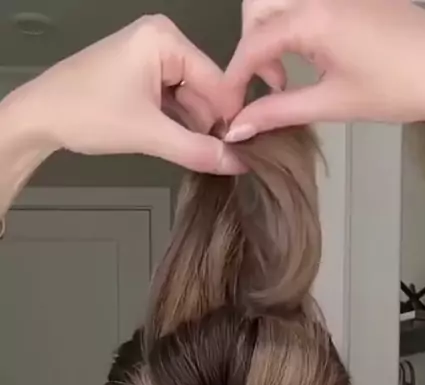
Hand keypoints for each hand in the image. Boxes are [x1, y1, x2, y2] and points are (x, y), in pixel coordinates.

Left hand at [12, 15, 240, 173]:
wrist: (40, 116)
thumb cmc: (86, 113)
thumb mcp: (149, 134)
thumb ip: (197, 150)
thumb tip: (237, 163)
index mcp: (166, 39)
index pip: (218, 82)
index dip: (231, 119)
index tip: (242, 152)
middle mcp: (162, 40)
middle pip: (206, 90)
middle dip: (210, 125)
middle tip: (218, 161)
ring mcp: (151, 57)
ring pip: (191, 100)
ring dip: (193, 129)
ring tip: (198, 157)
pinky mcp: (141, 75)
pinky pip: (173, 101)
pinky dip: (177, 125)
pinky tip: (180, 146)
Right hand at [223, 0, 424, 139]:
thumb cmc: (401, 86)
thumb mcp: (331, 103)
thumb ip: (279, 111)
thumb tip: (241, 126)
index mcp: (314, 17)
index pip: (253, 42)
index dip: (235, 77)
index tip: (230, 105)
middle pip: (259, 9)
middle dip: (252, 47)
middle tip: (268, 86)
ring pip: (281, 1)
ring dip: (272, 34)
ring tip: (288, 75)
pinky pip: (307, 2)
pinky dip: (295, 24)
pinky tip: (311, 58)